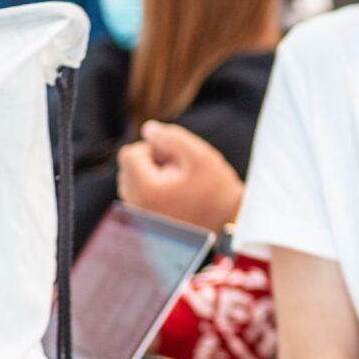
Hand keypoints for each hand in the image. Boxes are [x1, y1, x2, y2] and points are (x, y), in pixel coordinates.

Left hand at [117, 121, 243, 231]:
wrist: (230, 228)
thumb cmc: (217, 193)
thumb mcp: (201, 156)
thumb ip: (171, 137)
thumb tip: (148, 130)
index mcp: (147, 190)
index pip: (130, 154)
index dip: (153, 149)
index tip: (176, 159)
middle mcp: (137, 208)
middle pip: (128, 169)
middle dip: (150, 163)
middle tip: (180, 172)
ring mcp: (140, 220)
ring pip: (132, 183)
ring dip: (151, 177)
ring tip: (179, 185)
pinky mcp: (145, 226)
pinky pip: (138, 198)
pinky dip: (153, 192)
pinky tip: (175, 197)